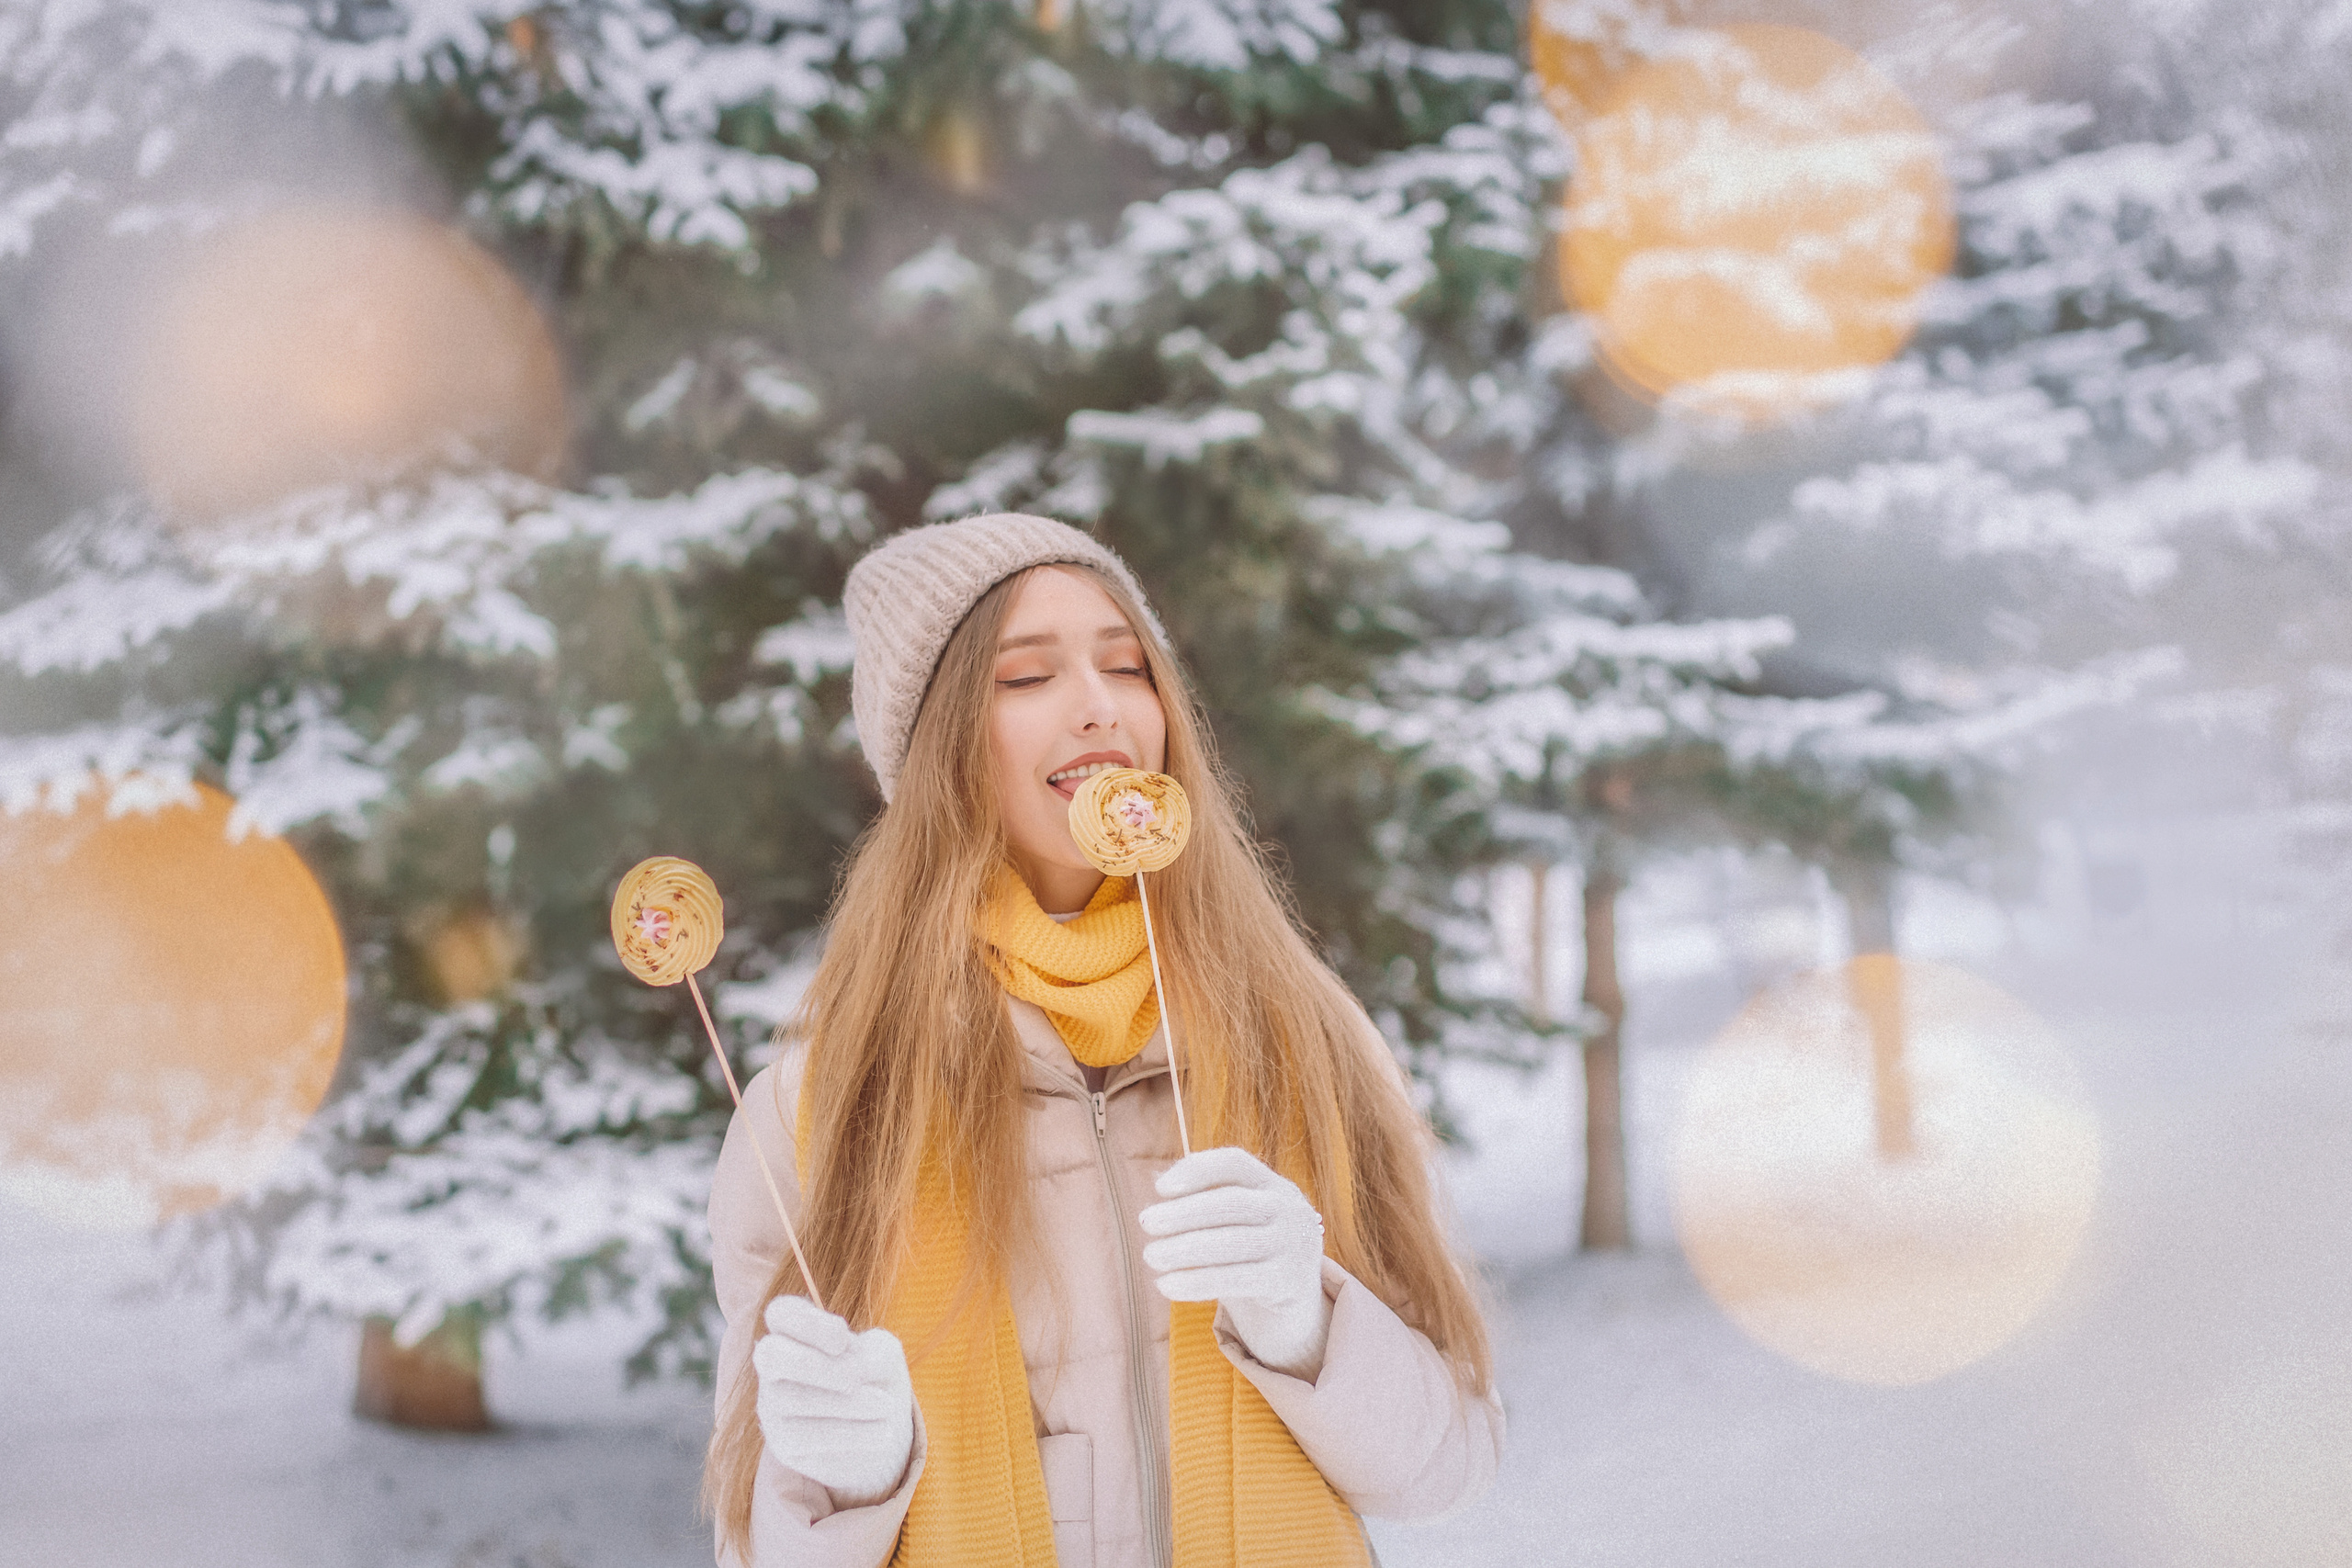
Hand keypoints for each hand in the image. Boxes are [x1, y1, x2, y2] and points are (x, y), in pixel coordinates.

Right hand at [753, 1295, 915, 1507]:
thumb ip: (870, 1355)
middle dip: (816, 1366)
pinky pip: (811, 1437)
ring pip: (796, 1400)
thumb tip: (852, 1379)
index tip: (843, 1337)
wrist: (876, 1423)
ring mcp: (773, 1405)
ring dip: (848, 1404)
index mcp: (794, 1329)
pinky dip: (853, 1433)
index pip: (781, 1314)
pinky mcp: (784, 1443)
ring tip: (885, 1406)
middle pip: (771, 1355)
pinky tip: (882, 1431)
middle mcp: (773, 1365)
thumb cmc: (875, 1373)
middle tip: (855, 1380)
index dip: (809, 1323)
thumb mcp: (882, 1353)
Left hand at [1139, 1146, 1333, 1379]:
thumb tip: (1162, 1183)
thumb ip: (1207, 1198)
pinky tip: (1166, 1285)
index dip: (1197, 1170)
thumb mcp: (1239, 1216)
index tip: (1160, 1188)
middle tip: (1146, 1222)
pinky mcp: (1286, 1282)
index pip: (1235, 1164)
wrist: (1295, 1293)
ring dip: (1184, 1249)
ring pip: (1232, 1243)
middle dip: (1184, 1212)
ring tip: (1150, 1256)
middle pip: (1231, 1203)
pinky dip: (1196, 1282)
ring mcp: (1291, 1245)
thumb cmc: (1251, 1245)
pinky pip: (1235, 1280)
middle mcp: (1287, 1208)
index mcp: (1272, 1183)